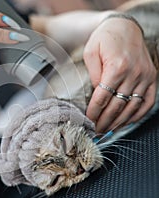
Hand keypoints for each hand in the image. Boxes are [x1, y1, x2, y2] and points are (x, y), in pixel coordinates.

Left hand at [84, 16, 156, 132]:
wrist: (124, 26)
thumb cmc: (104, 39)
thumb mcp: (91, 53)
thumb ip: (93, 75)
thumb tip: (96, 94)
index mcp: (117, 67)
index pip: (102, 97)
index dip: (94, 112)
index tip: (87, 120)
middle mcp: (134, 73)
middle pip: (117, 106)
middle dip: (105, 121)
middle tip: (95, 130)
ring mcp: (146, 76)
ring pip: (132, 107)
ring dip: (119, 121)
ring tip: (108, 129)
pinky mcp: (152, 77)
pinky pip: (148, 102)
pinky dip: (138, 114)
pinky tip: (126, 122)